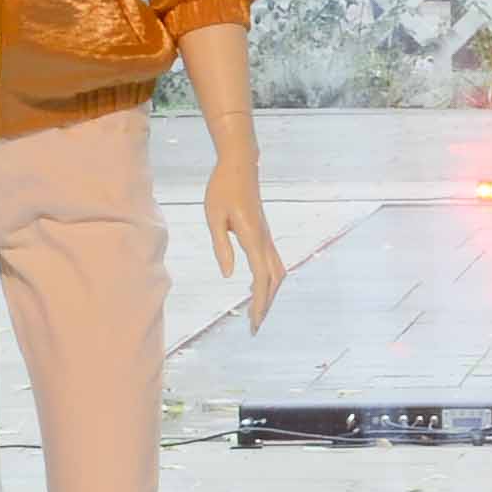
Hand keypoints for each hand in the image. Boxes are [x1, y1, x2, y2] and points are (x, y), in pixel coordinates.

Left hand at [201, 153, 288, 331]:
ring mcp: (267, 236)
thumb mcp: (213, 217)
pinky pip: (273, 263)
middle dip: (265, 304)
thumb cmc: (222, 189)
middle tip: (254, 326)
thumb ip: (221, 246)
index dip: (258, 302)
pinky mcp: (265, 234)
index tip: (253, 322)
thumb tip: (228, 275)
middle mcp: (265, 239)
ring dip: (270, 293)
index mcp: (252, 237)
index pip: (260, 277)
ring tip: (258, 311)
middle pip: (273, 280)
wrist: (240, 165)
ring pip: (278, 272)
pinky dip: (270, 280)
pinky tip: (259, 288)